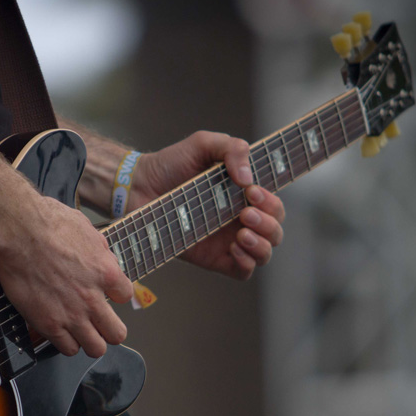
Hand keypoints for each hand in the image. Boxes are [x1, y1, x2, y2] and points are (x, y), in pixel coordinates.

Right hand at [0, 197, 132, 357]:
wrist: (19, 231)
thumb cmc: (48, 223)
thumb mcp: (88, 231)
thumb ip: (100, 253)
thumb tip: (103, 260)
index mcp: (107, 273)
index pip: (126, 296)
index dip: (116, 295)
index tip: (107, 294)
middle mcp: (93, 298)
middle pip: (117, 333)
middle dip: (110, 329)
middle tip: (100, 324)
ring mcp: (71, 315)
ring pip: (95, 348)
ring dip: (90, 341)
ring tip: (82, 333)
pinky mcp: (48, 324)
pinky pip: (68, 349)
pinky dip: (67, 343)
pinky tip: (61, 333)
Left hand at [128, 131, 284, 278]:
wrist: (140, 187)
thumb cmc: (171, 164)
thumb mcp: (203, 144)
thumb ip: (232, 149)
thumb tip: (248, 179)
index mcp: (244, 194)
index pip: (274, 204)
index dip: (272, 201)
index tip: (252, 191)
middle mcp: (240, 218)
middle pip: (275, 229)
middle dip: (269, 222)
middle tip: (244, 212)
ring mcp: (228, 240)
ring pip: (264, 253)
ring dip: (262, 243)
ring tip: (242, 233)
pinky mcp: (214, 259)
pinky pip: (243, 271)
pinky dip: (247, 262)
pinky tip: (235, 248)